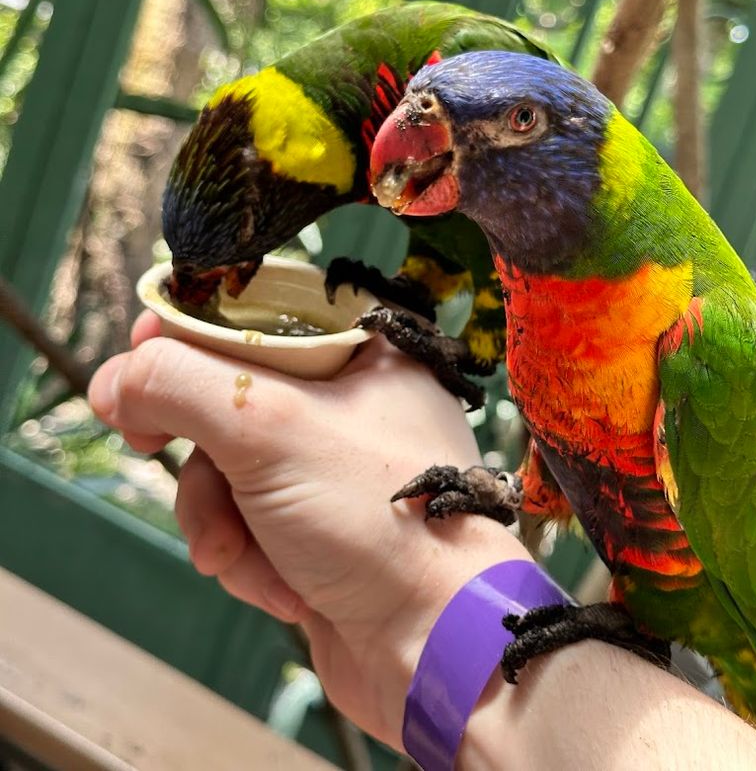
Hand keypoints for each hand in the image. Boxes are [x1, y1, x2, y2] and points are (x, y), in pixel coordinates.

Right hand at [88, 313, 527, 744]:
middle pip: (230, 396)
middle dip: (196, 446)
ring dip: (218, 516)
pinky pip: (247, 524)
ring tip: (236, 554)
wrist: (434, 646)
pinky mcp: (318, 530)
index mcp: (364, 352)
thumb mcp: (269, 429)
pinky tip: (279, 587)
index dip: (190, 333)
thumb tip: (117, 381)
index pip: (258, 315)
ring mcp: (334, 471)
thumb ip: (180, 384)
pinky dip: (247, 556)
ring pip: (228, 468)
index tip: (139, 360)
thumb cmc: (377, 521)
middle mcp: (353, 403)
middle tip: (144, 440)